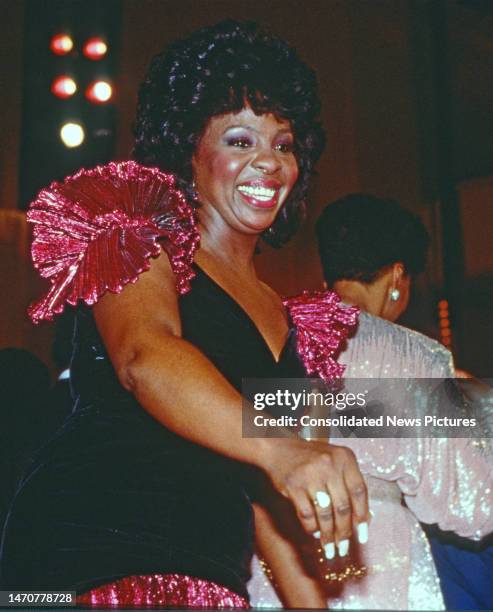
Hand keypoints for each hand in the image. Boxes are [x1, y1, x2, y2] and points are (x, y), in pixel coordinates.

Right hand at [261, 437, 368, 558]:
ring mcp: (311, 475)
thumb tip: (364, 519)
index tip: (362, 536)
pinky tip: (315, 533)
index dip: (362, 516)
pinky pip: (307, 515)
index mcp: (345, 457)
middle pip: (343, 507)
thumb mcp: (334, 461)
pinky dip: (311, 528)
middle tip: (343, 549)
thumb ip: (348, 483)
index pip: (359, 492)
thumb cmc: (311, 458)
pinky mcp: (294, 486)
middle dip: (344, 532)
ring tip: (329, 548)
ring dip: (328, 536)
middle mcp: (330, 464)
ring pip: (325, 514)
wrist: (279, 448)